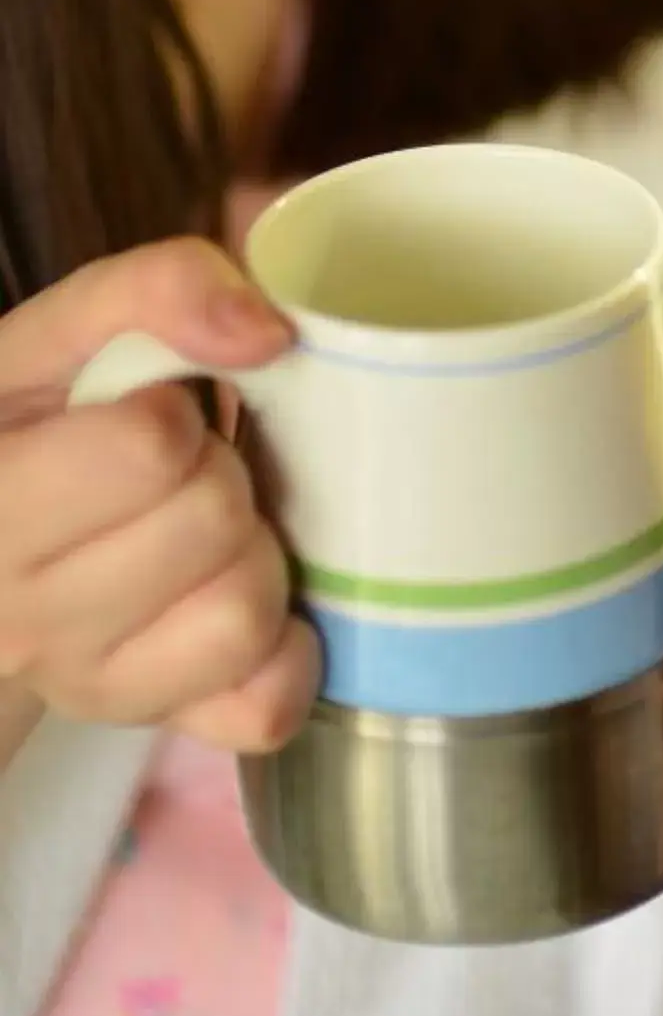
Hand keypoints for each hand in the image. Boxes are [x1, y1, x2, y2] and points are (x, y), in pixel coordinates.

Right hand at [0, 238, 319, 753]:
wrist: (1, 535)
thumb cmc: (39, 419)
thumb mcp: (64, 332)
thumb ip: (153, 289)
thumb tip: (268, 329)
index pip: (148, 449)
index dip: (171, 408)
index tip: (144, 410)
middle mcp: (20, 620)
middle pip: (211, 520)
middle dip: (217, 468)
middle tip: (180, 465)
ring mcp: (88, 687)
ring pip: (246, 611)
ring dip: (251, 550)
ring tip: (205, 528)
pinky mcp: (156, 726)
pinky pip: (268, 704)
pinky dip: (281, 649)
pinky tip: (236, 600)